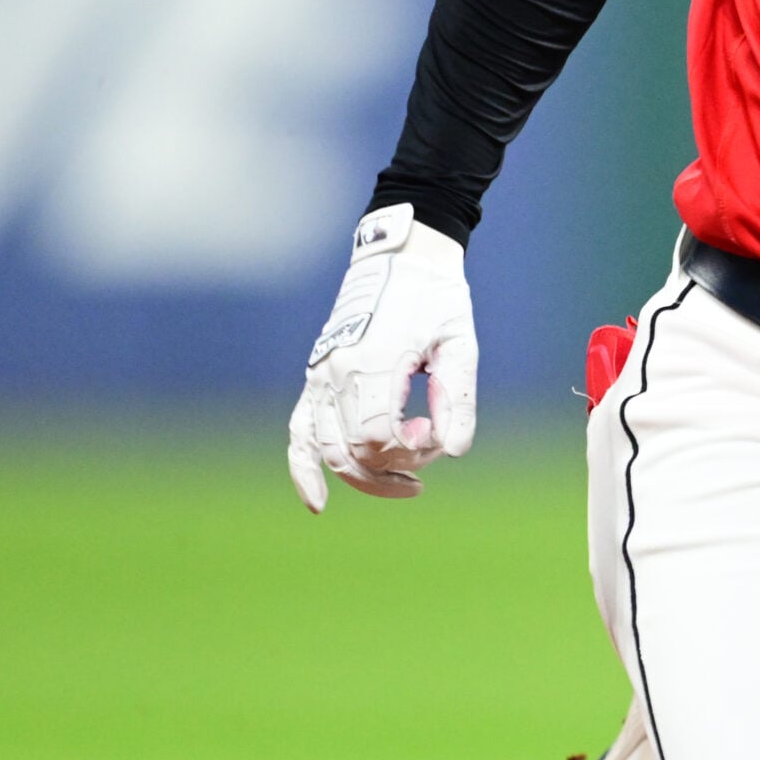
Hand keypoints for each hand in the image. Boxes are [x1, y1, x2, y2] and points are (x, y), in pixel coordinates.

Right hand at [286, 203, 477, 511]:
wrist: (403, 258)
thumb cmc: (437, 299)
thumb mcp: (460, 344)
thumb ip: (458, 398)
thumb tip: (454, 451)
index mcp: (374, 361)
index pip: (379, 437)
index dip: (410, 452)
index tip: (436, 434)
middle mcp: (337, 372)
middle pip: (355, 450)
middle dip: (395, 466)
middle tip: (432, 451)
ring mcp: (320, 376)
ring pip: (328, 450)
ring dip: (364, 477)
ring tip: (406, 485)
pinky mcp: (316, 376)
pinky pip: (299, 433)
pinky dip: (304, 469)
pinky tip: (318, 502)